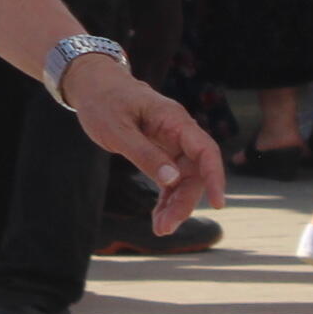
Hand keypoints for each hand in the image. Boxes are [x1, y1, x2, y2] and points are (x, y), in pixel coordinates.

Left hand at [58, 59, 226, 231]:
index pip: (205, 150)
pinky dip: (167, 197)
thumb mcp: (118, 130)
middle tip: (165, 228)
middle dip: (185, 201)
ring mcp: (171, 142)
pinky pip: (171, 178)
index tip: (219, 204)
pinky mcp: (160, 151)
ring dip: (176, 204)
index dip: (215, 177)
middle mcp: (178, 131)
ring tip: (160, 228)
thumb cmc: (104, 102)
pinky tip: (159, 216)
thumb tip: (172, 180)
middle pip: (195, 171)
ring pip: (185, 178)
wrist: (93, 85)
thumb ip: (145, 154)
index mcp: (173, 119)